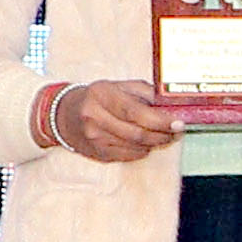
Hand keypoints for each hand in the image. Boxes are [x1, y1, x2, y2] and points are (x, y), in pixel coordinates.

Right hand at [42, 80, 181, 165]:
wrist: (63, 115)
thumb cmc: (98, 97)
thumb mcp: (117, 85)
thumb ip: (144, 92)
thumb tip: (171, 104)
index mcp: (102, 95)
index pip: (135, 112)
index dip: (160, 120)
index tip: (178, 122)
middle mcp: (95, 118)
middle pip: (138, 133)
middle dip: (163, 134)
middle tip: (177, 130)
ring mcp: (95, 139)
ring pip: (136, 147)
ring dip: (156, 143)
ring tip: (166, 135)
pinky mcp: (98, 154)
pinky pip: (129, 156)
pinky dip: (143, 150)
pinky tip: (147, 142)